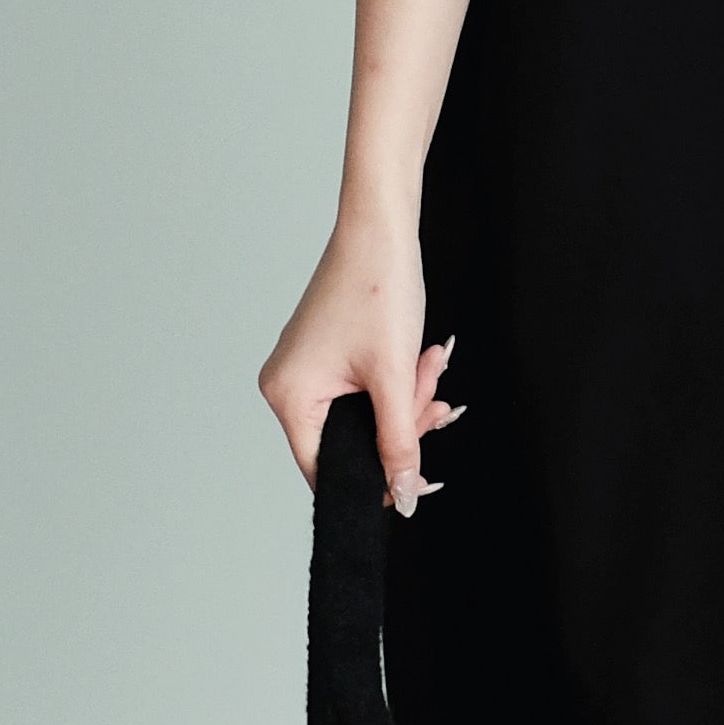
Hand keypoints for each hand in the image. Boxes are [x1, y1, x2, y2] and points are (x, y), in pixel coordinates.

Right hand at [259, 209, 461, 509]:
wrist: (381, 227)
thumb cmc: (378, 289)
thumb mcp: (396, 378)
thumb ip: (399, 443)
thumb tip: (404, 497)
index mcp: (290, 397)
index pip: (325, 470)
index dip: (373, 480)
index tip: (416, 479)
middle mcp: (286, 386)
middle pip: (350, 441)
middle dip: (402, 424)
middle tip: (437, 402)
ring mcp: (303, 369)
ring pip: (363, 413)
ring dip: (406, 399)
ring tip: (430, 364)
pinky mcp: (323, 355)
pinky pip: (361, 389)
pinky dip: (394, 382)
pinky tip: (421, 361)